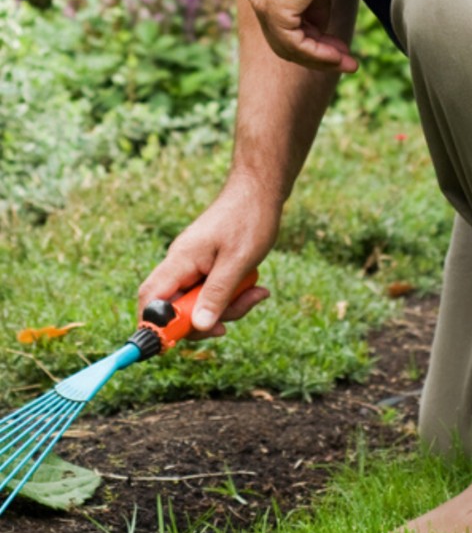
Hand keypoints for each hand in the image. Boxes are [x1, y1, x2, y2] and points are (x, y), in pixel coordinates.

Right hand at [137, 176, 278, 336]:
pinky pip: (213, 291)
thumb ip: (217, 295)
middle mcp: (181, 264)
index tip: (176, 342)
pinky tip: (255, 288)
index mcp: (180, 260)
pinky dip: (233, 295)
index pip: (150, 299)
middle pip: (176, 308)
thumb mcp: (237, 262)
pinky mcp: (208, 265)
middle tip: (232, 322)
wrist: (260, 190)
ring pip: (199, 303)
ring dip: (227, 307)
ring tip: (255, 293)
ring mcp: (195, 265)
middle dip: (205, 320)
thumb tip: (199, 326)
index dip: (154, 325)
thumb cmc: (249, 219)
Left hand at [246, 0, 357, 72]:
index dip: (313, 39)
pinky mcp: (275, 9)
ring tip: (349, 63)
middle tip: (347, 60)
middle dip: (318, 53)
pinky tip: (340, 57)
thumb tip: (319, 28)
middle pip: (284, 39)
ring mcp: (263, 3)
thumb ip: (314, 3)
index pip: (283, 23)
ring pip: (289, 46)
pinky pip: (296, 45)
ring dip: (321, 58)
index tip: (341, 48)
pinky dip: (318, 55)